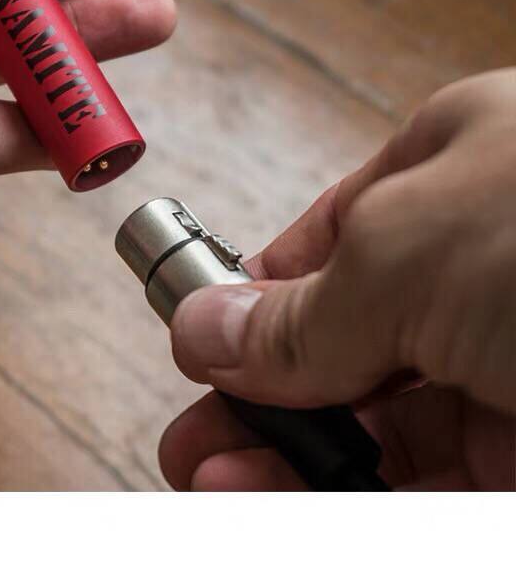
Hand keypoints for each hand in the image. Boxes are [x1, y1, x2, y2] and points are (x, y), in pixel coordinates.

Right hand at [160, 70, 515, 489]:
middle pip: (338, 344)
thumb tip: (202, 330)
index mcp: (451, 176)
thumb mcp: (412, 245)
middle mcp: (478, 271)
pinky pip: (423, 485)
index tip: (200, 341)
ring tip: (211, 478)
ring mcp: (506, 365)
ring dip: (283, 461)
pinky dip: (345, 501)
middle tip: (194, 439)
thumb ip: (302, 308)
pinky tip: (276, 501)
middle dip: (253, 394)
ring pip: (374, 428)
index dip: (254, 295)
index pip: (328, 244)